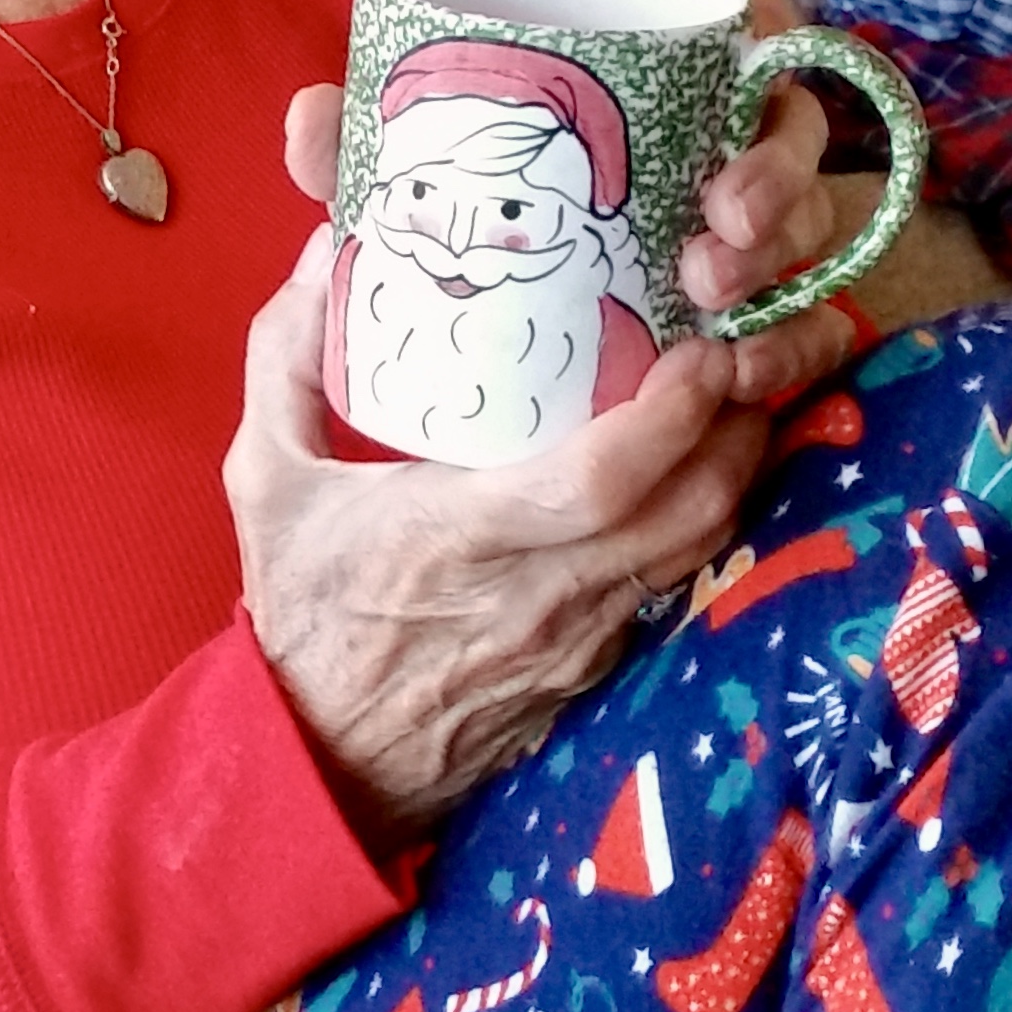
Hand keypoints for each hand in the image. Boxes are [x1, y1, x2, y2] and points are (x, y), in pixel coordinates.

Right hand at [225, 230, 772, 831]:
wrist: (317, 764)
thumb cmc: (302, 612)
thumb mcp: (265, 480)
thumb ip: (286, 358)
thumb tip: (323, 247)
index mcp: (461, 537)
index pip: (599, 480)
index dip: (668, 416)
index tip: (700, 351)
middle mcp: (541, 595)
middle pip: (684, 512)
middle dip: (736, 429)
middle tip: (746, 352)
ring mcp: (579, 642)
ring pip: (696, 552)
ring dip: (734, 475)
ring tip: (740, 401)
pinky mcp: (595, 671)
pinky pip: (672, 588)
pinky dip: (701, 528)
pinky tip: (701, 476)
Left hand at [282, 51, 853, 416]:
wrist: (464, 400)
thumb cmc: (456, 256)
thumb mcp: (406, 206)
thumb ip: (359, 160)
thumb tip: (311, 115)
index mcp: (656, 94)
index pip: (744, 21)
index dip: (767, 19)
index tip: (746, 50)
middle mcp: (718, 158)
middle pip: (792, 134)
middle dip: (774, 174)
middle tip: (714, 224)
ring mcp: (750, 246)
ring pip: (813, 230)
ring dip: (778, 257)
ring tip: (709, 296)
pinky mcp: (759, 330)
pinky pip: (813, 332)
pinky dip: (798, 346)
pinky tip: (747, 370)